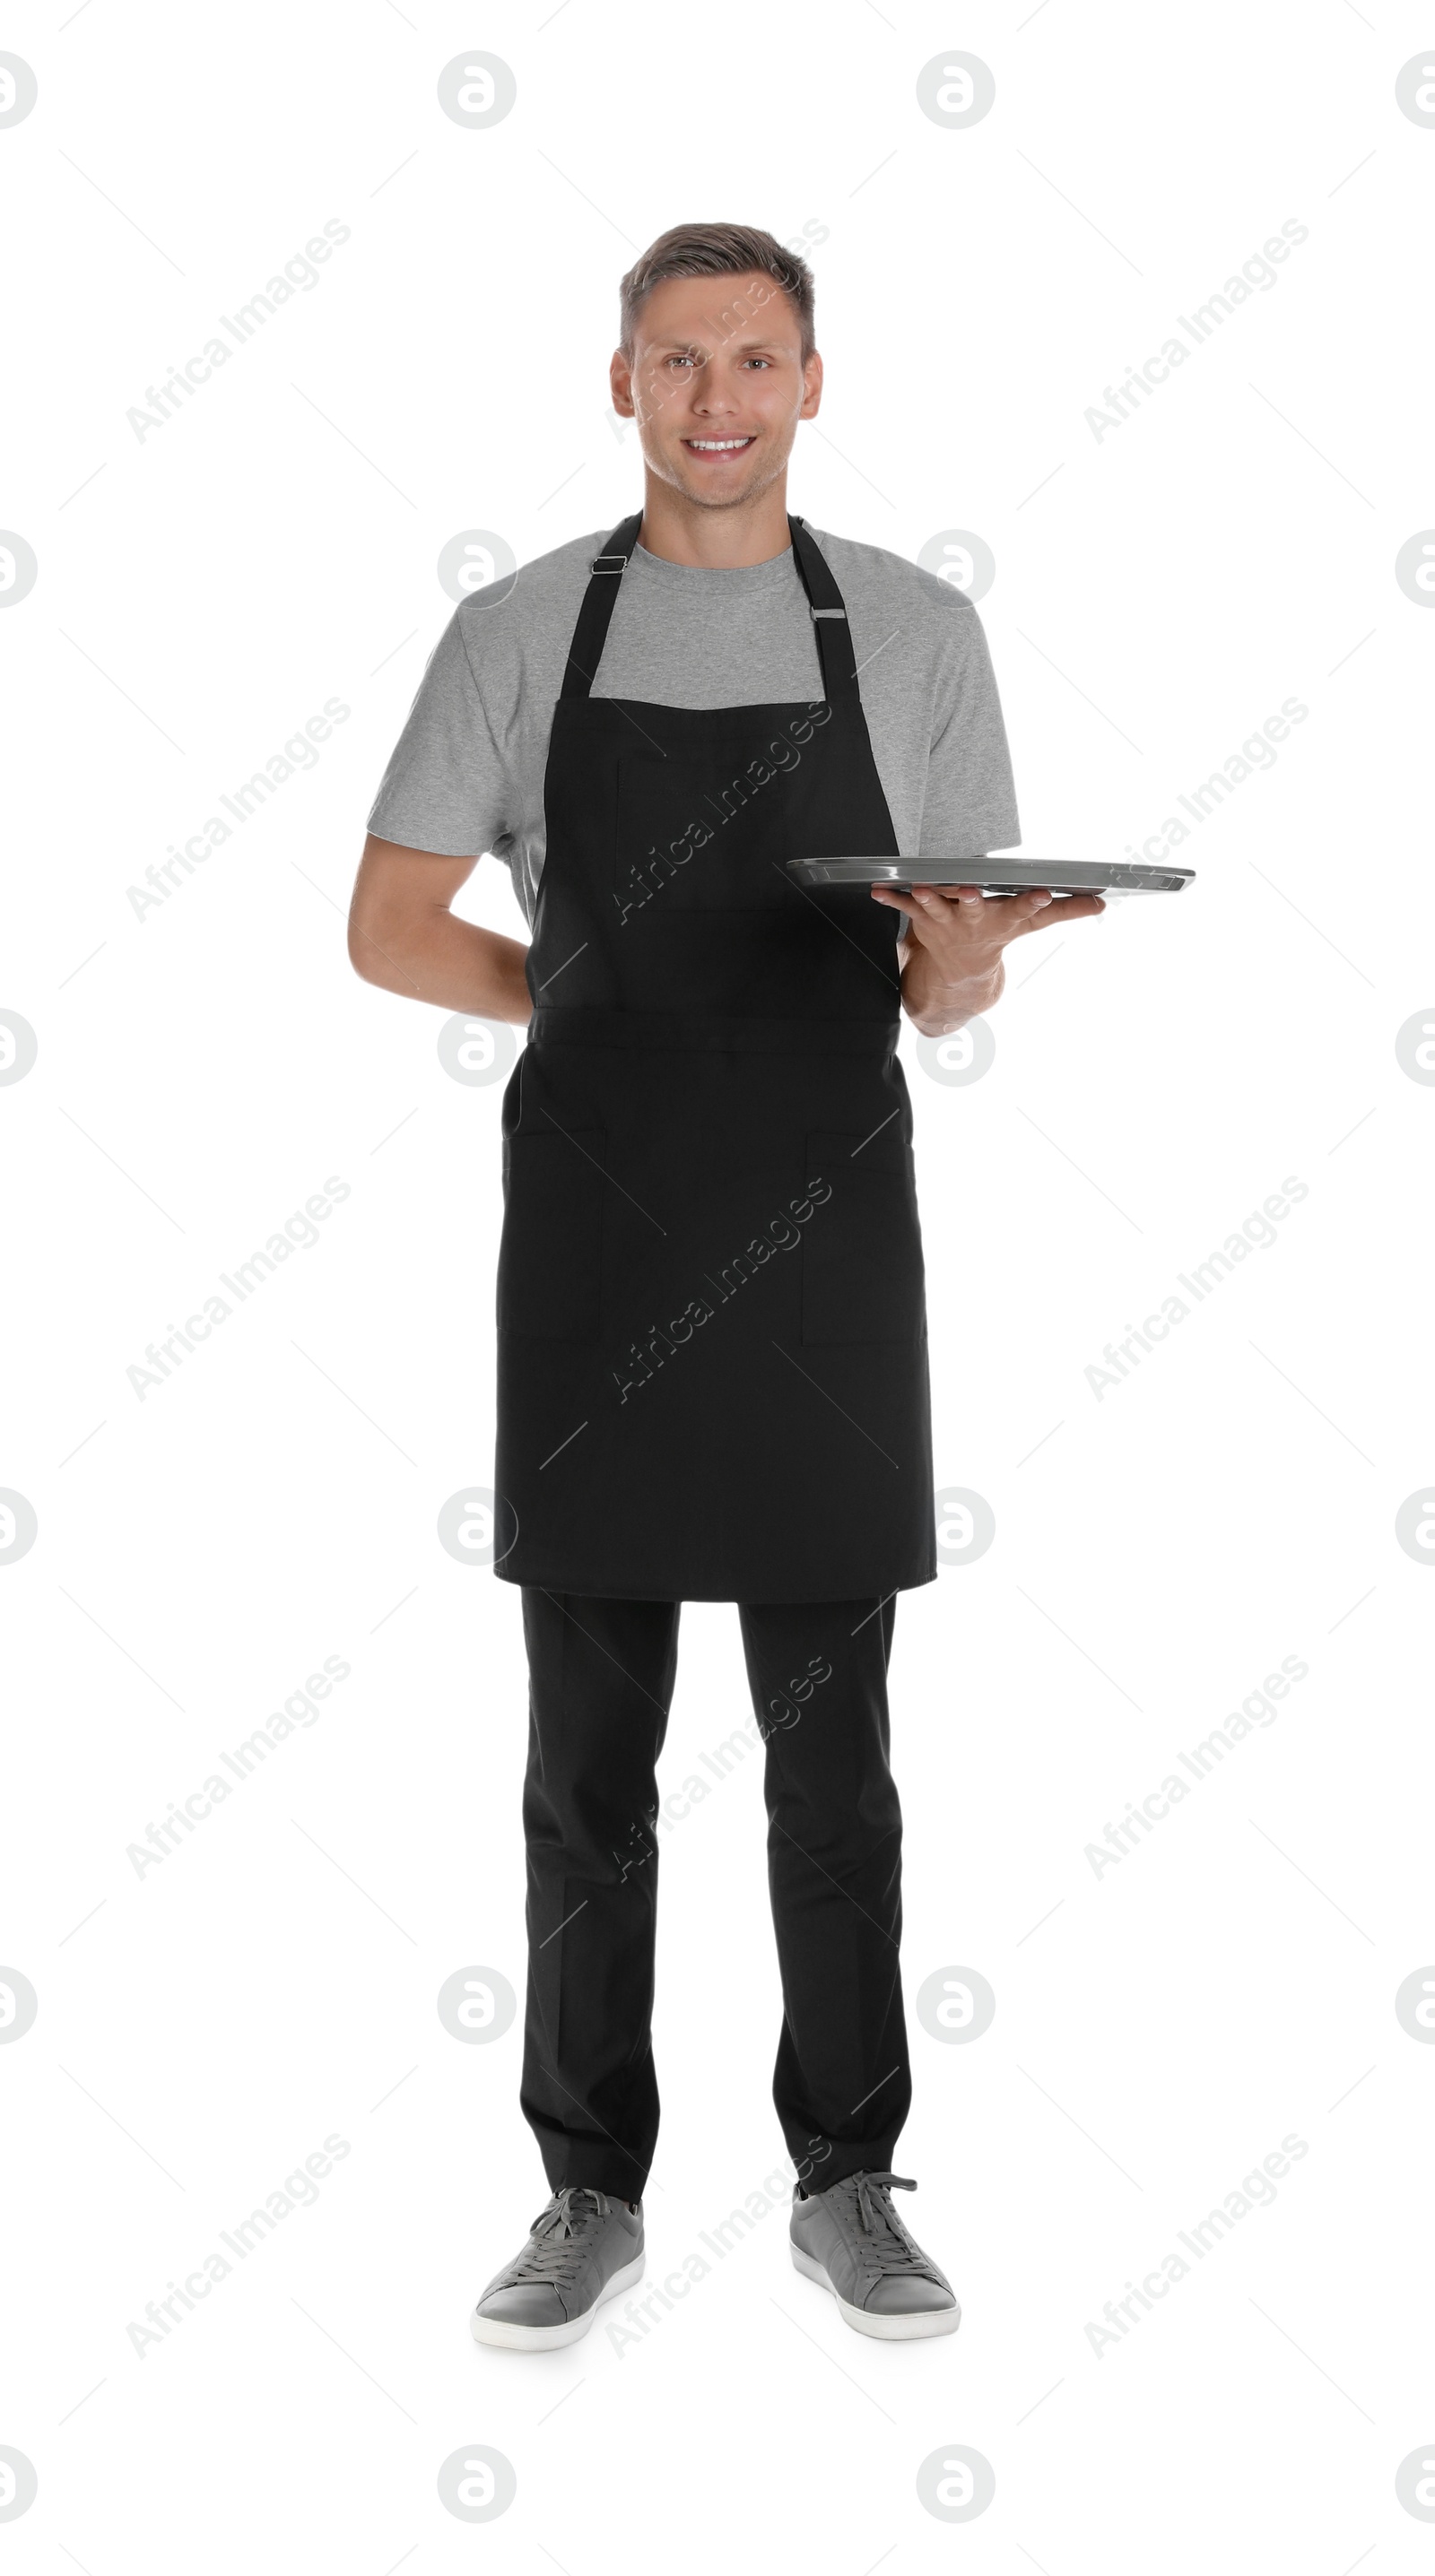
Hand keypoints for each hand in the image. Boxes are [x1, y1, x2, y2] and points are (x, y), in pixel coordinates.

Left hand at [871, 881, 1105, 1035]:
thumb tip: (1101, 903)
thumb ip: (1064, 911)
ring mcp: (947, 923)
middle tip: (970, 891)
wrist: (959, 977)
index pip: (1024, 909)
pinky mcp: (924, 921)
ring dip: (927, 899)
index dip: (1034, 901)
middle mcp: (975, 922)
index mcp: (1004, 920)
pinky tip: (879, 891)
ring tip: (920, 888)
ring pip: (937, 909)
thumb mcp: (1030, 924)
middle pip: (975, 909)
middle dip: (972, 900)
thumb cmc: (997, 936)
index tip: (1044, 891)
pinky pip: (906, 908)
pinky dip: (893, 900)